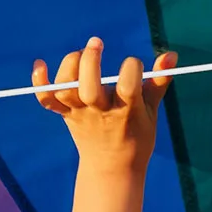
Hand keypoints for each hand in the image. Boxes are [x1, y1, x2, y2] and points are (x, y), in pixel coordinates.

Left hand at [33, 37, 176, 175]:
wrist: (112, 168)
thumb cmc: (137, 135)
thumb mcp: (152, 111)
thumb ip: (159, 81)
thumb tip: (171, 55)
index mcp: (126, 111)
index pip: (128, 84)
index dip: (133, 67)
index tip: (135, 65)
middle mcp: (101, 112)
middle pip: (89, 86)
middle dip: (91, 61)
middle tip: (97, 43)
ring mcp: (80, 114)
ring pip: (67, 89)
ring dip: (69, 67)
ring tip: (80, 55)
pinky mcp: (65, 115)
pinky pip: (47, 99)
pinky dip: (40, 82)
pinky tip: (40, 64)